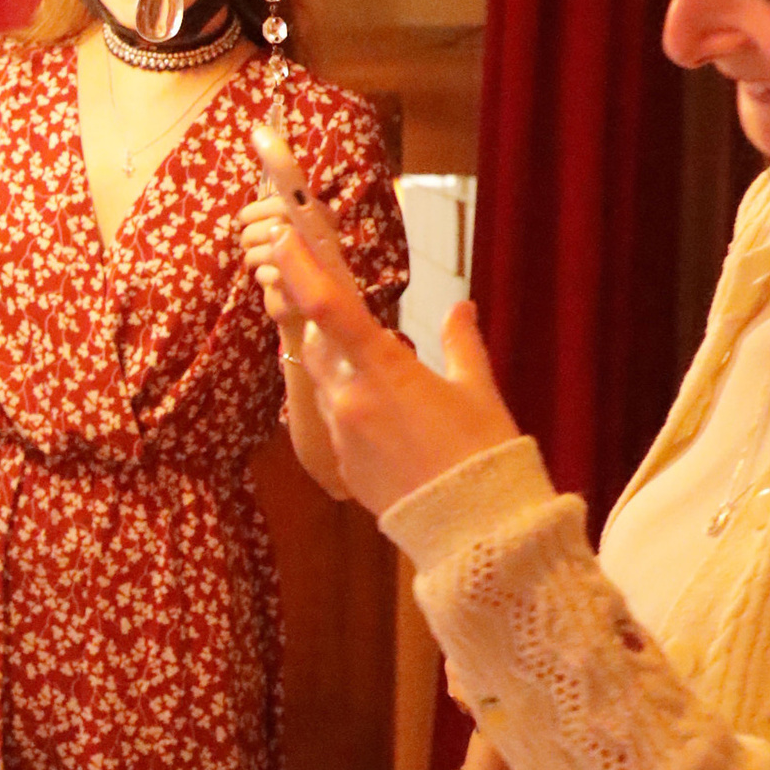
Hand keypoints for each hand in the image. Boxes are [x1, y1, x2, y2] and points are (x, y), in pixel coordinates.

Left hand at [238, 152, 364, 344]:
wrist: (306, 322)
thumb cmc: (293, 274)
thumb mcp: (280, 237)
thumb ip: (270, 211)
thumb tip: (257, 165)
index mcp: (317, 214)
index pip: (293, 187)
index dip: (279, 161)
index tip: (259, 131)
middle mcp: (323, 231)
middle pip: (264, 220)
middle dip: (249, 232)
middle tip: (254, 243)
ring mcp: (318, 259)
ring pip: (261, 247)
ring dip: (255, 259)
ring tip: (270, 267)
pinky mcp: (307, 289)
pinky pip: (266, 274)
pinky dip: (263, 281)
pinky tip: (278, 287)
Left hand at [253, 214, 518, 514]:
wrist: (474, 531)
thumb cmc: (484, 455)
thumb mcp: (478, 390)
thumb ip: (462, 344)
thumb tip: (461, 309)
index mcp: (385, 370)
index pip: (327, 307)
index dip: (300, 267)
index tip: (285, 237)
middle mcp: (350, 398)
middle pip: (317, 344)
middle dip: (322, 322)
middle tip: (334, 298)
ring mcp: (341, 434)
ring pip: (324, 383)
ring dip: (339, 366)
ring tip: (378, 366)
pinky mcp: (341, 464)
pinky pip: (336, 422)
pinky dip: (351, 406)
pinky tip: (388, 417)